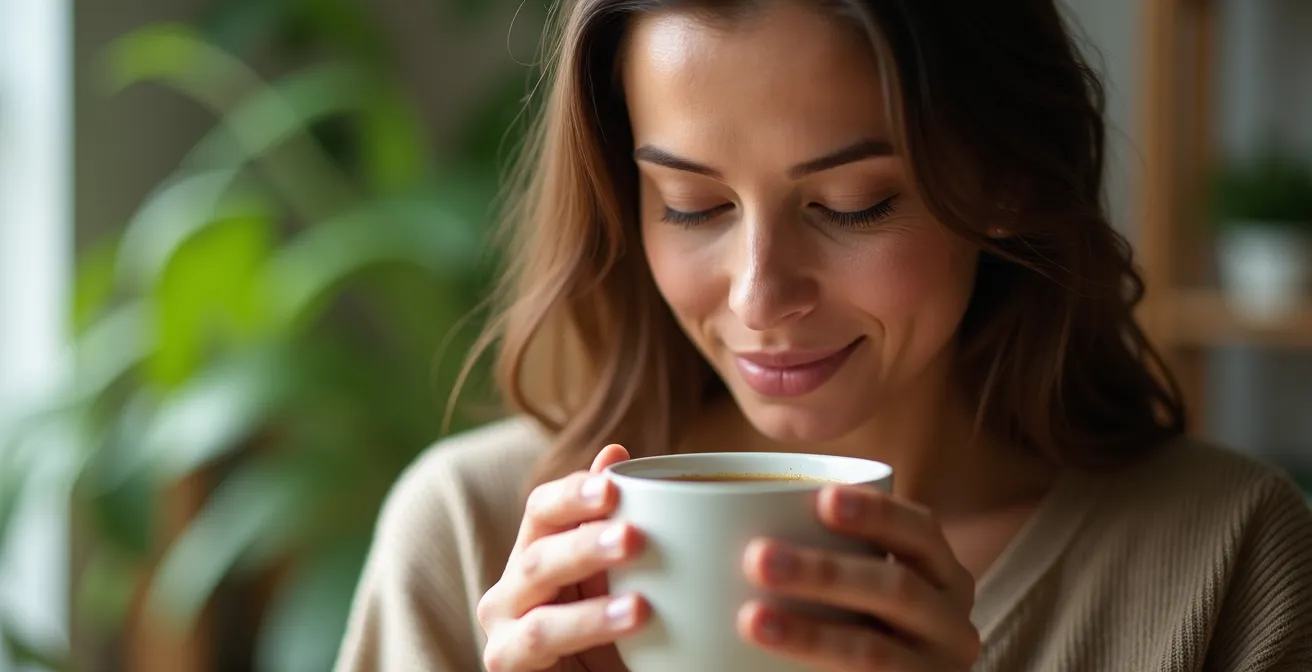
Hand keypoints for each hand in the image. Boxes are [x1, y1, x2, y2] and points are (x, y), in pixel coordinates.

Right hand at [478, 445, 648, 671]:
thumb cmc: (608, 632)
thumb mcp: (619, 574)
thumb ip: (615, 518)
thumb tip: (616, 451)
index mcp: (538, 551)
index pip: (544, 508)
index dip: (574, 493)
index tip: (615, 484)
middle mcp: (512, 586)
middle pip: (538, 551)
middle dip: (585, 541)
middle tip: (633, 537)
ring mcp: (504, 628)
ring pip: (538, 605)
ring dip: (589, 602)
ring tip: (641, 604)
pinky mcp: (507, 663)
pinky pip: (540, 642)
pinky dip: (584, 630)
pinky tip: (628, 624)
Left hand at [738, 486, 979, 670]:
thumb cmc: (858, 623)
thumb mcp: (861, 585)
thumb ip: (822, 549)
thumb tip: (720, 510)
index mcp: (941, 576)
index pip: (919, 532)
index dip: (877, 513)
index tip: (822, 498)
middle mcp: (952, 624)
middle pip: (897, 591)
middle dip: (825, 573)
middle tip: (757, 557)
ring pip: (873, 654)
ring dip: (809, 635)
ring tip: (750, 619)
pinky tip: (770, 669)